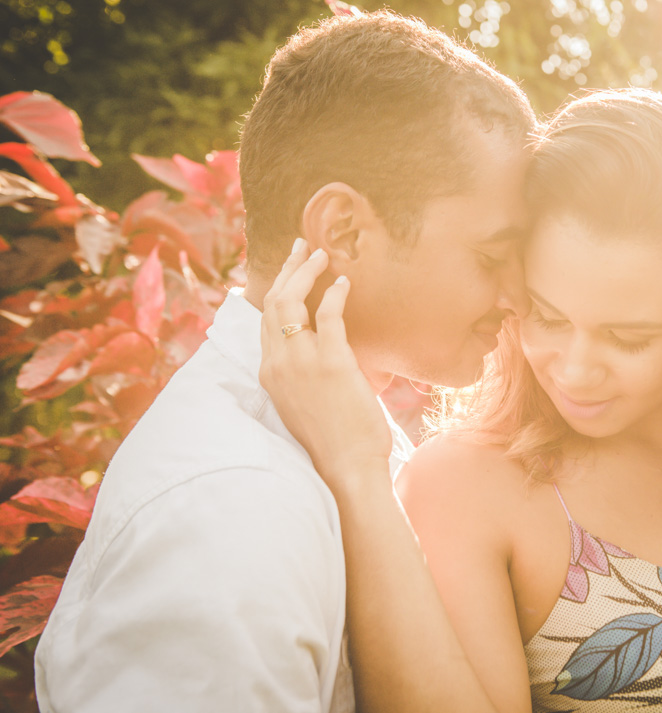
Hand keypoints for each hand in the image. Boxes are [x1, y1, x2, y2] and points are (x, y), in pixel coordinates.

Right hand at [259, 239, 391, 493]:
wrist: (346, 468)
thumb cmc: (334, 441)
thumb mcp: (305, 403)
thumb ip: (304, 375)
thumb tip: (321, 352)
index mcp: (269, 373)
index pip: (263, 320)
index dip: (274, 290)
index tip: (288, 270)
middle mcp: (278, 363)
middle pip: (272, 303)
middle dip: (286, 269)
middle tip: (303, 247)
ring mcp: (302, 362)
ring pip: (291, 303)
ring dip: (306, 273)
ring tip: (322, 255)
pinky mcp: (331, 363)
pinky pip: (328, 316)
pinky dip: (334, 294)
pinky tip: (343, 283)